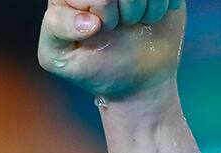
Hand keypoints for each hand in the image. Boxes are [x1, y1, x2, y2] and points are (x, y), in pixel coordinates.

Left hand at [38, 0, 186, 100]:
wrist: (135, 79)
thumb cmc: (91, 66)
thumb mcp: (57, 55)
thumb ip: (57, 29)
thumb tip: (90, 19)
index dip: (103, 11)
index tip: (97, 29)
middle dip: (126, 9)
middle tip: (118, 25)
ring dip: (145, 8)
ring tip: (134, 21)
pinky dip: (163, 6)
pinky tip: (150, 16)